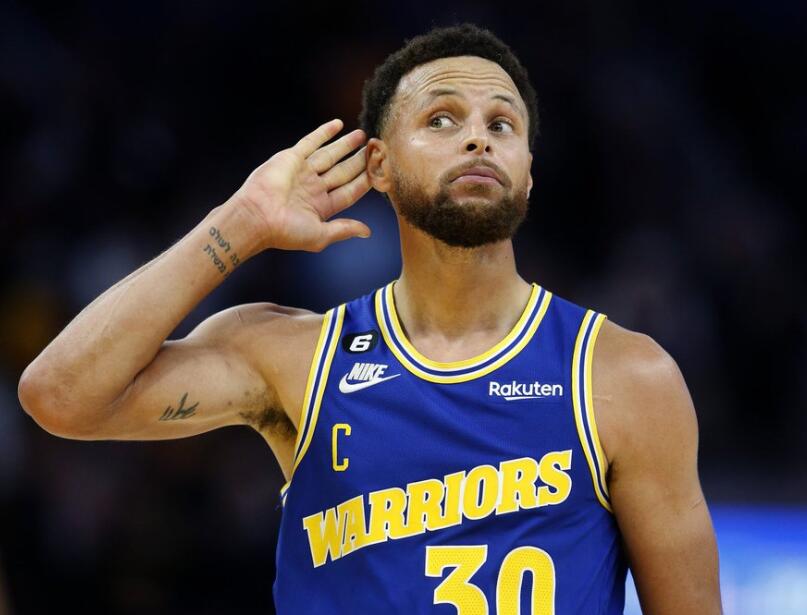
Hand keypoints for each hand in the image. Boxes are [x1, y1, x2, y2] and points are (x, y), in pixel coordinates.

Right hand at [231, 119, 371, 251]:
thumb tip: (368, 232)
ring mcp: (303, 172)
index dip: (365, 181)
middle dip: (359, 161)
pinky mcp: (291, 158)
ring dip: (346, 145)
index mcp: (322, 206)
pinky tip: (338, 124)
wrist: (256, 217)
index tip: (380, 172)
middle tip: (375, 149)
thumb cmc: (285, 232)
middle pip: (343, 171)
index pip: (350, 191)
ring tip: (362, 136)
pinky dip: (324, 132)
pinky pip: (311, 142)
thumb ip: (344, 229)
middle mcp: (314, 188)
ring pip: (330, 154)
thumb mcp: (320, 235)